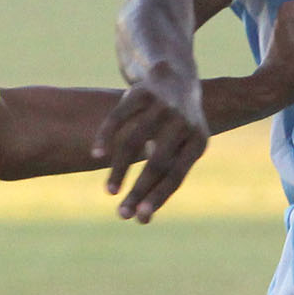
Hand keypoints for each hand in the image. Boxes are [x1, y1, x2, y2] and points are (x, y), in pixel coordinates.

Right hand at [91, 67, 208, 223]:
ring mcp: (163, 104)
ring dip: (120, 170)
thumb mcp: (178, 148)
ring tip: (109, 192)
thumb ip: (162, 178)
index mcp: (197, 140)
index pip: (177, 174)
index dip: (158, 196)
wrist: (174, 74)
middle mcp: (183, 121)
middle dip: (138, 191)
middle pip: (158, 162)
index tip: (140, 218)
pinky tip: (96, 155)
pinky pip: (119, 116)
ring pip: (135, 140)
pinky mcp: (142, 90)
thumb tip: (142, 220)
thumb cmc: (174, 125)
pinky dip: (106, 136)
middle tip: (121, 215)